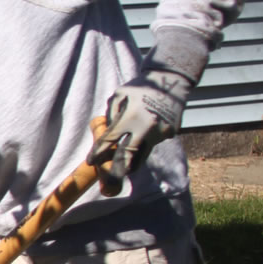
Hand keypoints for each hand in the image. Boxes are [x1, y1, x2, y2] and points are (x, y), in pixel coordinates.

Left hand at [97, 67, 191, 194]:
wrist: (171, 81)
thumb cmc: (140, 87)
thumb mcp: (120, 95)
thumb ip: (112, 115)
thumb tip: (107, 133)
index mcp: (129, 118)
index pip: (109, 140)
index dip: (98, 153)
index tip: (90, 161)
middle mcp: (145, 128)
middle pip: (128, 155)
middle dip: (117, 170)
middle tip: (109, 182)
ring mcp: (159, 132)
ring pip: (143, 154)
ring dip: (132, 162)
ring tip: (125, 169)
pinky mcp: (170, 133)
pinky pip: (154, 143)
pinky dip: (146, 143)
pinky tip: (146, 135)